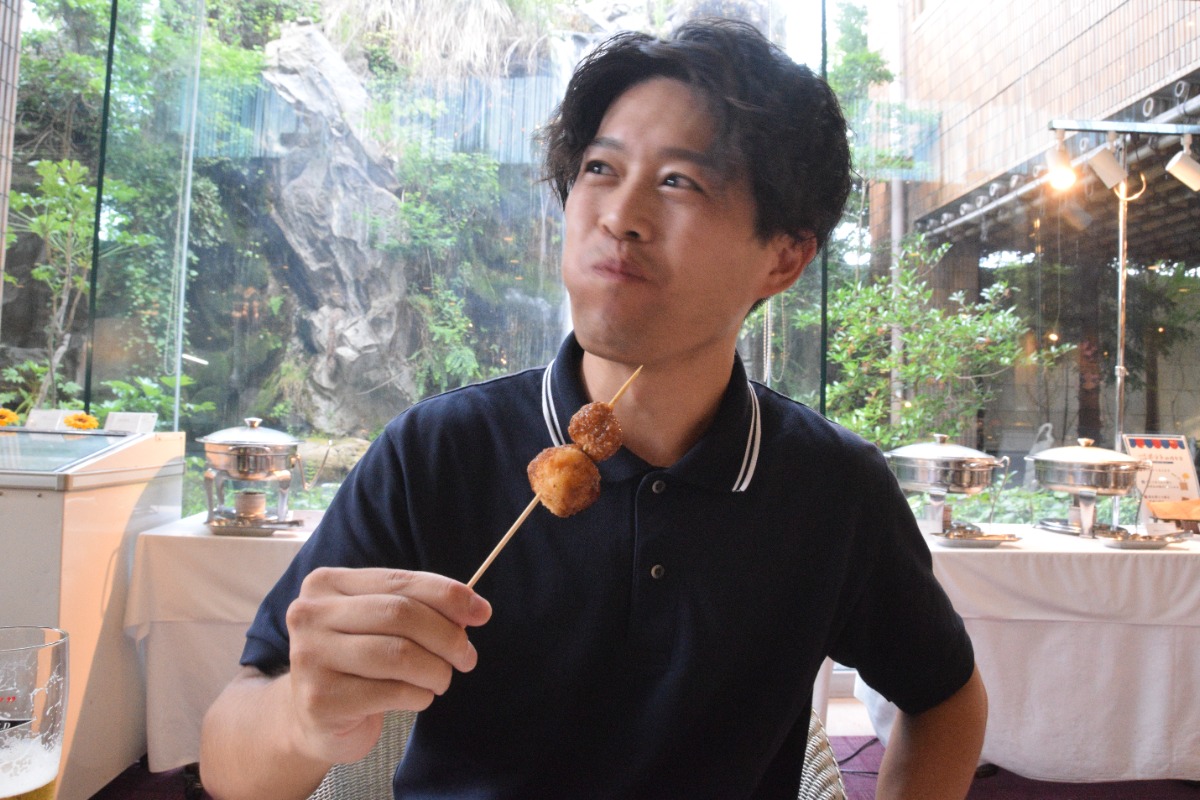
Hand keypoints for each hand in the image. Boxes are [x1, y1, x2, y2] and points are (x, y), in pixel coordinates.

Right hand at [282, 567, 491, 763]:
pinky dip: (418, 695)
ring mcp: (310, 657)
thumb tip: (475, 608)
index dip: (448, 595)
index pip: (400, 580)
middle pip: (401, 614)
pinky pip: (391, 692)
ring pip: (399, 654)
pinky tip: (417, 697)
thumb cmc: (358, 663)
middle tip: (467, 657)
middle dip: (447, 636)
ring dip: (436, 670)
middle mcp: (310, 615)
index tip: (482, 612)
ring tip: (441, 679)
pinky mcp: (320, 699)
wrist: (313, 719)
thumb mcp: (381, 624)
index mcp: (327, 584)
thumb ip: (419, 608)